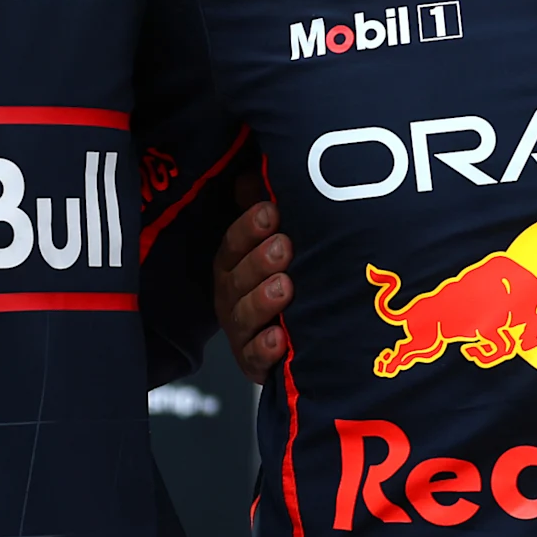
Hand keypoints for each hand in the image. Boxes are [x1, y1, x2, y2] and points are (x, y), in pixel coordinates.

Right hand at [214, 184, 291, 383]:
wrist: (304, 337)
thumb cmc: (289, 275)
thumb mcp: (278, 239)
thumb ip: (265, 207)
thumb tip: (254, 172)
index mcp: (234, 265)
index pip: (233, 245)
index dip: (248, 228)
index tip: (270, 212)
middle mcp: (232, 297)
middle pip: (236, 279)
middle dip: (258, 261)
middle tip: (284, 246)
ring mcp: (242, 332)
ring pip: (243, 317)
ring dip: (262, 301)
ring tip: (285, 287)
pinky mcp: (256, 364)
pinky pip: (253, 360)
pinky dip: (265, 350)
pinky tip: (280, 339)